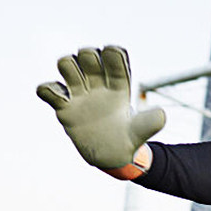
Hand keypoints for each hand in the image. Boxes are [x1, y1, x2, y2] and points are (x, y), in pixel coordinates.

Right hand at [37, 45, 164, 171]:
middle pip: (88, 55)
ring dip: (67, 66)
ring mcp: (80, 94)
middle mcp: (98, 85)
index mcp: (119, 86)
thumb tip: (161, 114)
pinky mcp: (65, 107)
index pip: (114, 59)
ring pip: (67, 64)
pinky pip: (48, 90)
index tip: (112, 55)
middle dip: (89, 57)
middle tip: (92, 78)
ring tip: (73, 88)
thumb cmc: (128, 139)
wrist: (110, 155)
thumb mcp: (141, 132)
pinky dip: (48, 89)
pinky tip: (61, 99)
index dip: (113, 55)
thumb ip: (150, 122)